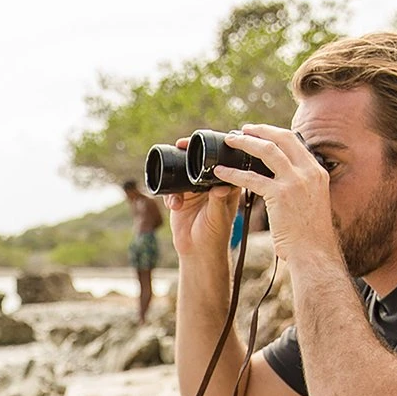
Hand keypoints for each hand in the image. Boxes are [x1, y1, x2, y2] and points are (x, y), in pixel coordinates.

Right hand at [164, 137, 241, 256]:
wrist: (198, 253)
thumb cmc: (215, 237)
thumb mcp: (218, 217)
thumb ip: (219, 200)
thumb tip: (222, 185)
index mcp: (227, 184)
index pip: (222, 159)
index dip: (214, 147)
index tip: (202, 141)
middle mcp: (211, 184)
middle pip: (199, 160)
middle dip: (189, 154)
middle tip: (181, 145)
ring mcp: (195, 190)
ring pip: (183, 172)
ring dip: (176, 174)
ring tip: (175, 189)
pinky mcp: (181, 198)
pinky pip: (171, 189)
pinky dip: (169, 195)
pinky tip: (173, 206)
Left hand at [212, 125, 337, 265]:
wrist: (314, 254)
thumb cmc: (310, 236)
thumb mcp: (312, 203)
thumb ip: (302, 187)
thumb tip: (288, 182)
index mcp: (317, 172)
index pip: (295, 142)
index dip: (274, 134)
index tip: (260, 133)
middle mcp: (308, 172)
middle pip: (281, 138)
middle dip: (259, 131)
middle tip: (242, 130)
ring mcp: (295, 182)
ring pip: (266, 151)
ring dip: (245, 143)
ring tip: (229, 142)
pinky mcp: (280, 195)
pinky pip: (251, 178)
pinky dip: (233, 173)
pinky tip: (220, 172)